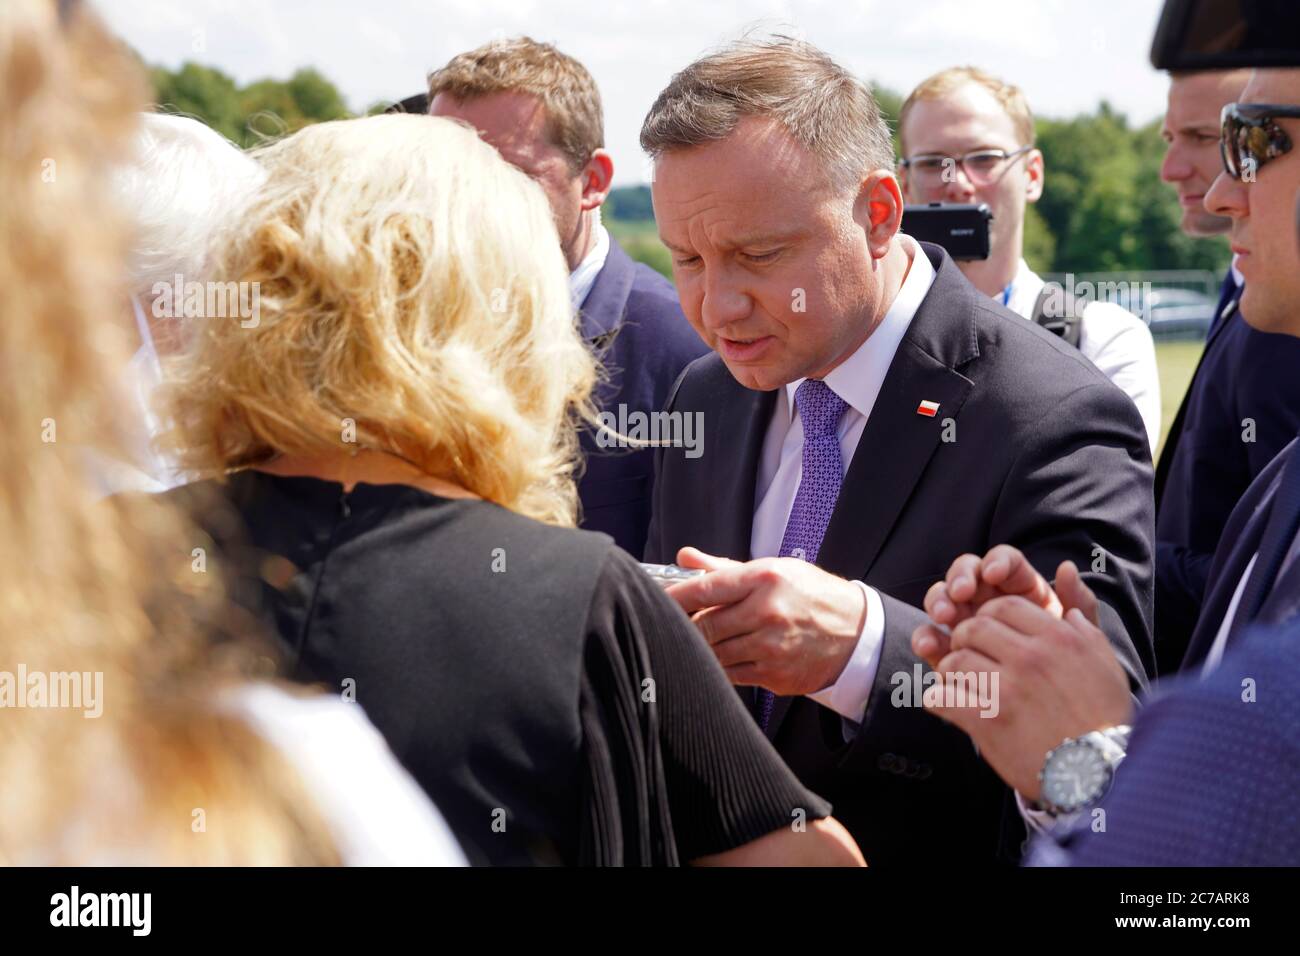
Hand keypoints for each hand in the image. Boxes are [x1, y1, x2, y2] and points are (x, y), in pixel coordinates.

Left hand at [663, 547, 866, 696]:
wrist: (856, 633)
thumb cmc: (810, 595)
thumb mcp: (774, 569)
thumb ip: (724, 567)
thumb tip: (684, 557)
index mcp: (765, 579)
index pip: (705, 589)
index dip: (675, 597)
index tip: (658, 599)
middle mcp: (768, 612)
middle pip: (704, 625)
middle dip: (688, 626)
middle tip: (680, 624)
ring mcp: (772, 648)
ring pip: (715, 653)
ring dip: (703, 648)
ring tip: (705, 640)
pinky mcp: (775, 675)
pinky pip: (732, 675)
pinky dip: (722, 667)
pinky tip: (726, 657)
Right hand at [913, 548, 1099, 668]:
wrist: (1053, 723)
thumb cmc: (1070, 678)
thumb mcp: (1080, 643)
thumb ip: (1079, 605)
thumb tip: (1067, 568)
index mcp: (1021, 591)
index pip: (1005, 563)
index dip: (997, 562)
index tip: (994, 573)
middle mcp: (989, 602)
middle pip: (967, 574)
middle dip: (960, 578)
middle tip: (961, 593)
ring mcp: (966, 624)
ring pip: (943, 599)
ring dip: (939, 601)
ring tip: (944, 615)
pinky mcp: (947, 652)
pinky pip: (930, 637)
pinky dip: (925, 637)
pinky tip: (927, 645)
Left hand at [919, 595, 1132, 800]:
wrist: (1102, 775)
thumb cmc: (1104, 718)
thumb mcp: (1104, 660)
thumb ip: (1082, 618)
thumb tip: (1066, 575)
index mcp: (1058, 638)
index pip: (1004, 606)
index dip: (988, 616)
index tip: (987, 633)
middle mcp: (1031, 657)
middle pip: (973, 627)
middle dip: (963, 639)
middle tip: (966, 655)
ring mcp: (1008, 688)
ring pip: (954, 661)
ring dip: (950, 671)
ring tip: (957, 683)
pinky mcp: (989, 720)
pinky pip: (944, 697)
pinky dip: (938, 700)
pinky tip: (946, 705)